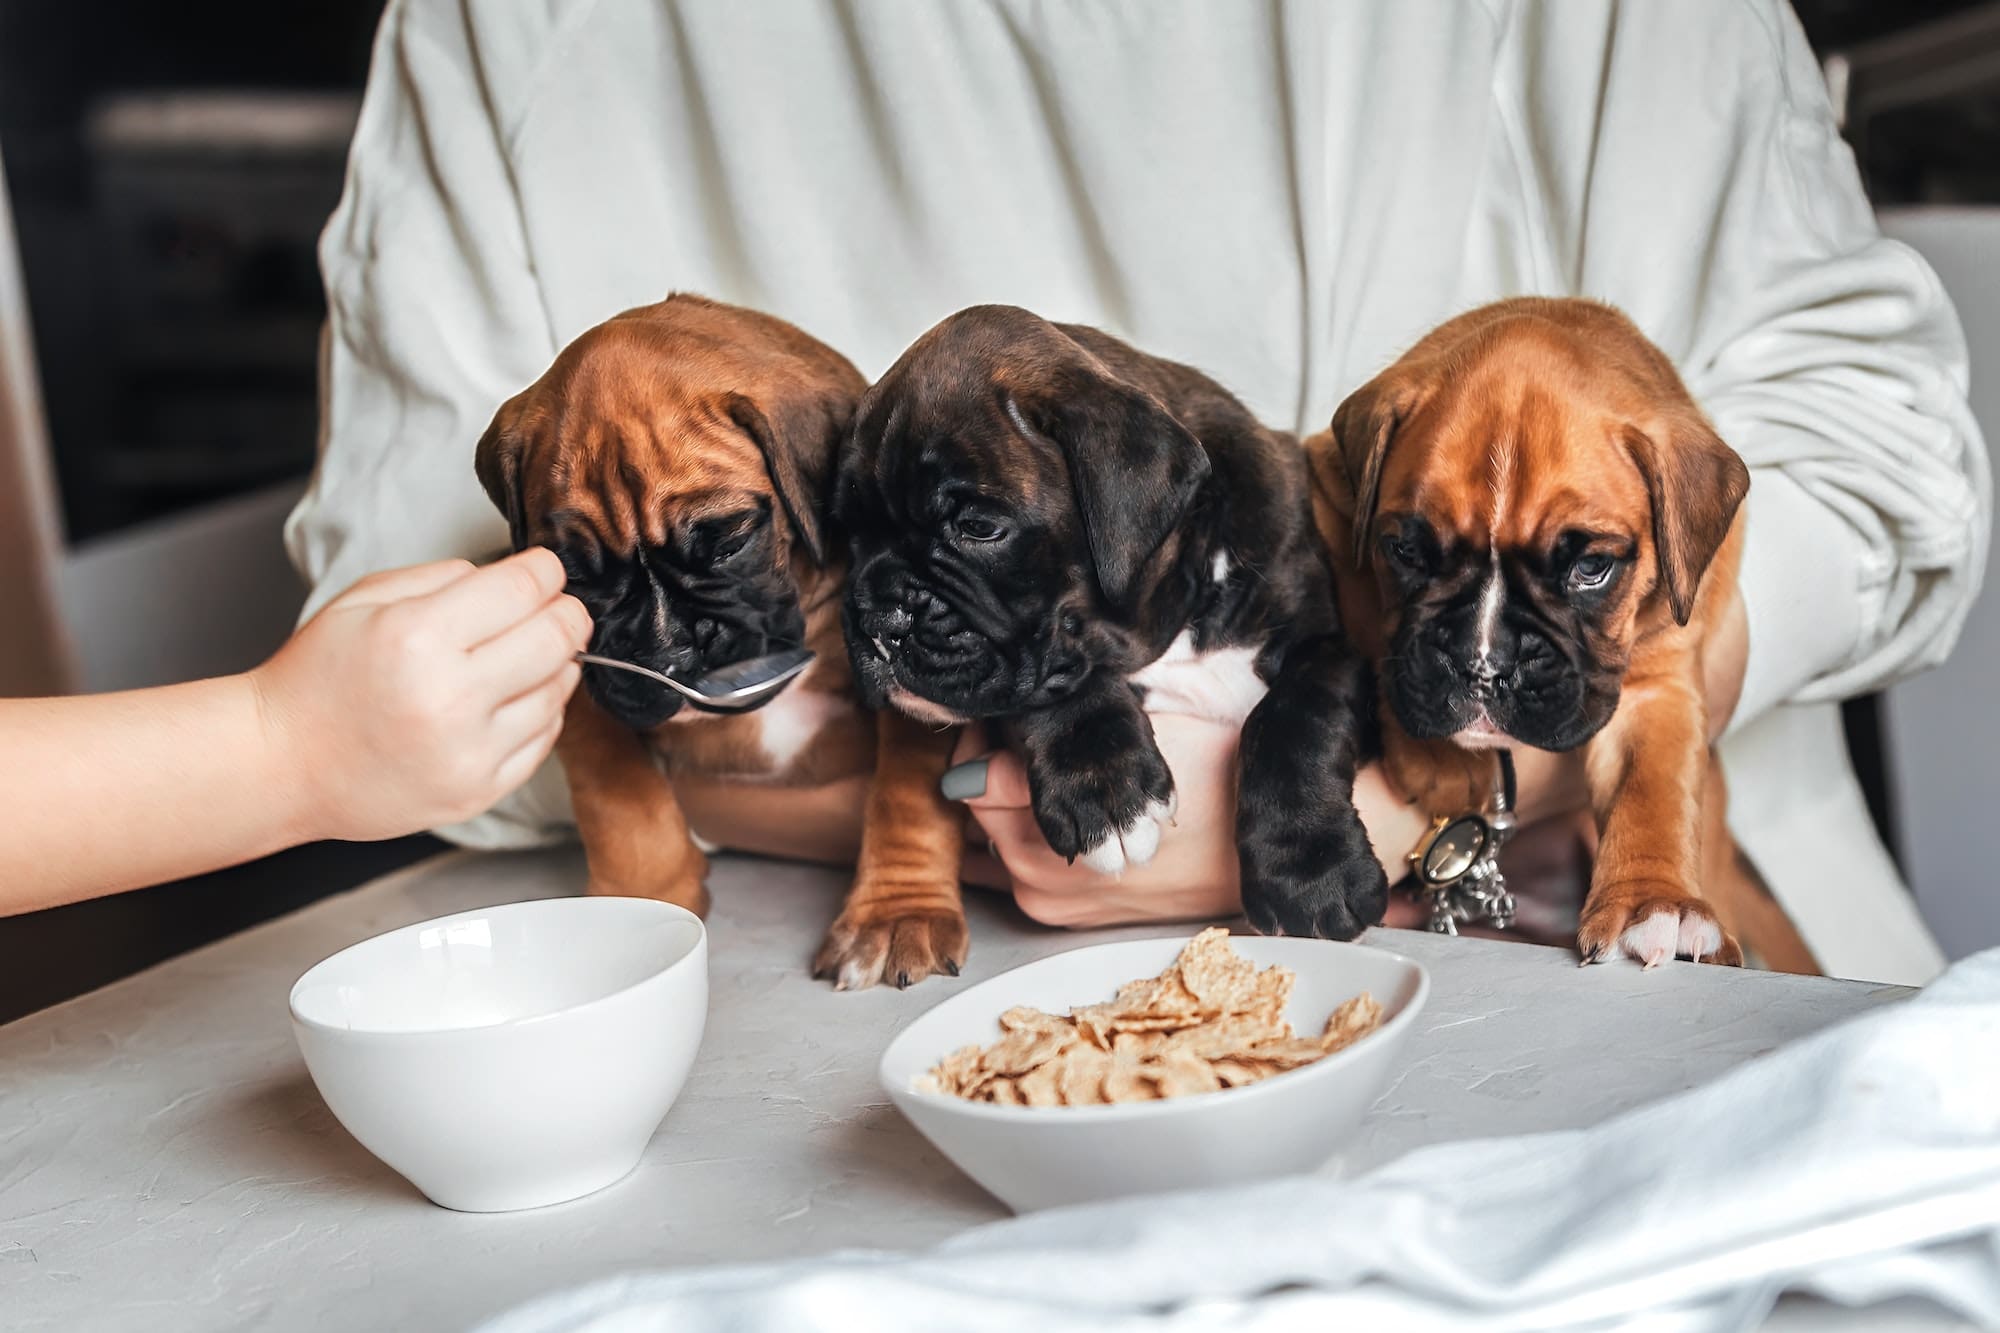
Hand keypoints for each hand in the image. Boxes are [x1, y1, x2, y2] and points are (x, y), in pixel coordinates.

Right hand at [250, 549, 590, 841]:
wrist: (280, 764)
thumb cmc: (318, 677)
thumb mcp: (366, 599)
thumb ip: (447, 577)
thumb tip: (516, 577)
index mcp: (417, 638)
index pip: (522, 590)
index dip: (544, 572)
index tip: (544, 570)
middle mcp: (449, 699)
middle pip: (556, 639)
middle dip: (566, 613)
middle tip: (557, 608)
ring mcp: (468, 754)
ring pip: (558, 692)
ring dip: (556, 664)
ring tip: (527, 653)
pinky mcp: (477, 792)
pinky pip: (544, 740)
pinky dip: (540, 712)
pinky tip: (513, 698)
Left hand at [952, 717, 1434, 929]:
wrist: (1278, 847)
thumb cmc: (1222, 774)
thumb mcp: (1142, 723)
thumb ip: (1072, 718)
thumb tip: (1013, 703)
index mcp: (1047, 814)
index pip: (968, 768)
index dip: (987, 731)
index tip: (1014, 709)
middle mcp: (1033, 867)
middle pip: (971, 805)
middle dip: (992, 765)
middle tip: (1037, 733)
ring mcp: (1047, 898)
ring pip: (991, 837)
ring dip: (1009, 804)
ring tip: (1062, 772)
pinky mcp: (1064, 915)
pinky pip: (1018, 866)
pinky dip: (1029, 836)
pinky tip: (1071, 810)